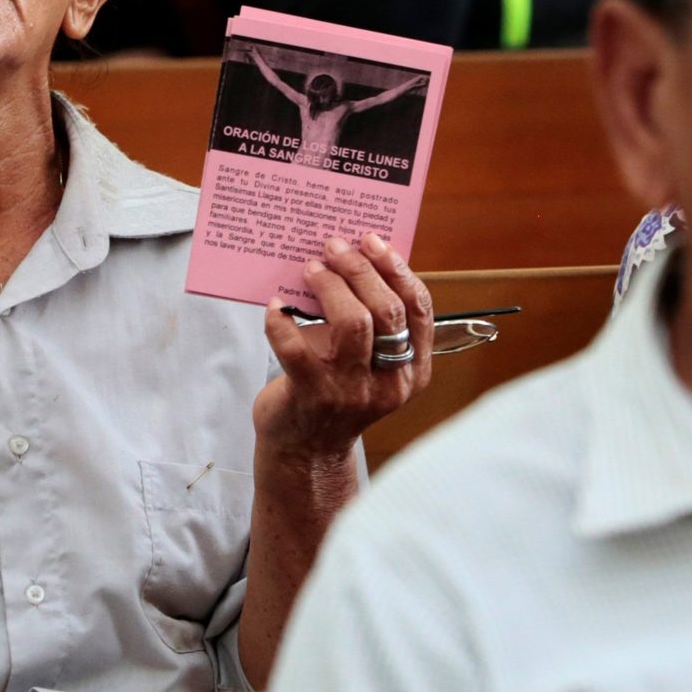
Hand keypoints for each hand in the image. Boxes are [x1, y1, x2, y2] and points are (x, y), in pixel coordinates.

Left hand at [253, 234, 433, 461]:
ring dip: (330, 287)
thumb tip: (355, 258)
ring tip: (311, 268)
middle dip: (360, 269)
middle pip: (385, 311)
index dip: (397, 269)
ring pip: (352, 324)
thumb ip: (373, 322)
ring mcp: (353, 392)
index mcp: (413, 369)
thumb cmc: (336, 392)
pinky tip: (274, 306)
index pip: (417, 309)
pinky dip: (281, 321)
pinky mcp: (313, 397)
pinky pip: (296, 348)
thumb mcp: (371, 363)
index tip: (373, 241)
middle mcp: (390, 383)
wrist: (306, 450)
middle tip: (334, 246)